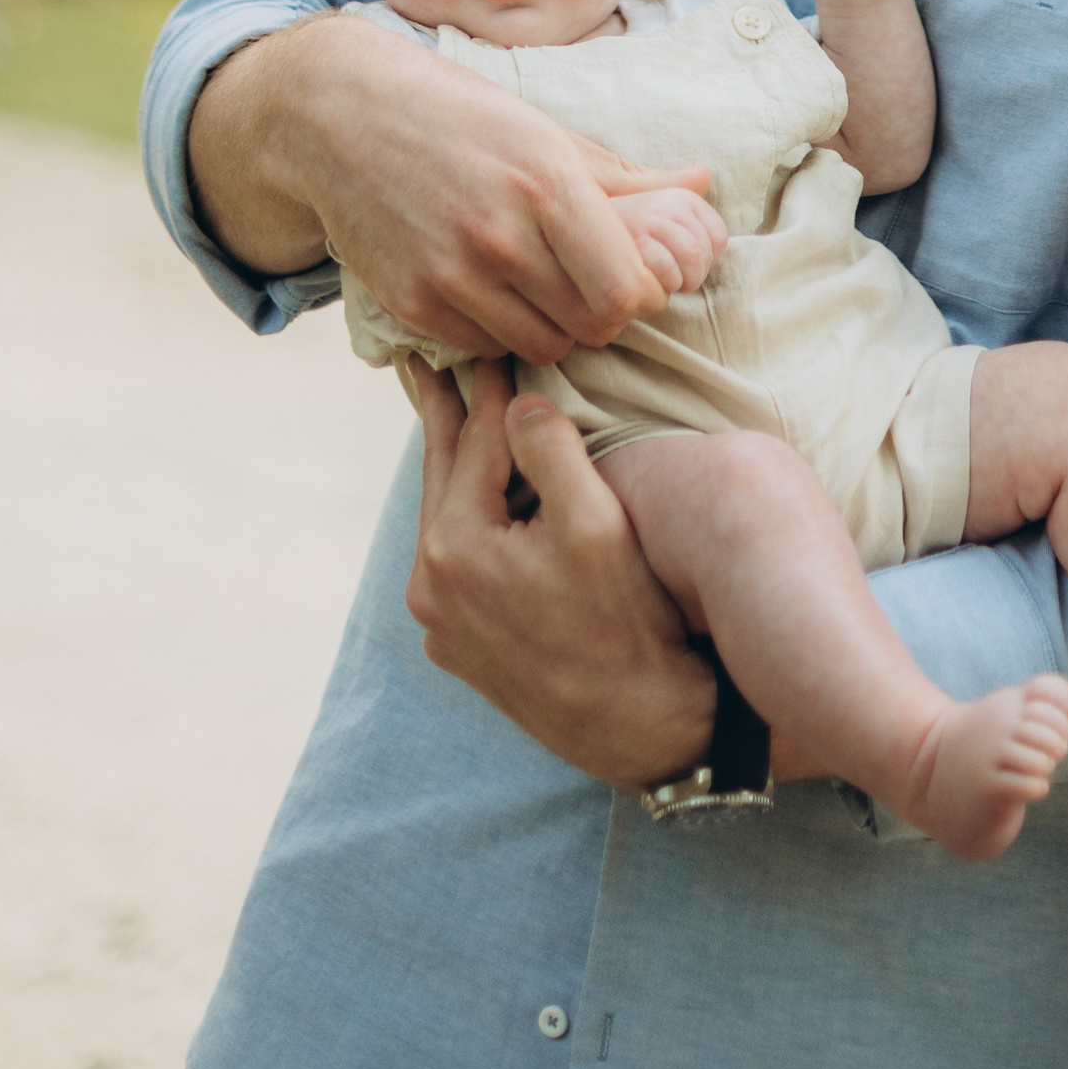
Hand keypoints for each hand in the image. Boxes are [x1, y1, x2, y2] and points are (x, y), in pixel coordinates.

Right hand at [187, 10, 714, 362]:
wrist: (340, 114)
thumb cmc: (457, 115)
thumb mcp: (545, 131)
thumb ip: (626, 176)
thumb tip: (704, 184)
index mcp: (548, 185)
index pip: (627, 291)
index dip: (640, 293)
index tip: (631, 275)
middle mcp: (501, 236)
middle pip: (590, 326)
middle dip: (601, 313)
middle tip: (589, 285)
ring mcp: (451, 275)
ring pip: (539, 346)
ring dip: (552, 326)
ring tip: (540, 285)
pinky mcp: (411, 303)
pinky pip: (484, 347)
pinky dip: (498, 330)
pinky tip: (491, 289)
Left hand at [404, 361, 719, 785]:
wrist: (639, 726)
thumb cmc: (626, 621)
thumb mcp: (596, 521)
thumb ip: (550, 449)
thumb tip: (518, 404)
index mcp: (456, 547)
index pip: (475, 443)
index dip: (488, 388)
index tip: (489, 342)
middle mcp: (431, 588)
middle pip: (442, 479)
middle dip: (444, 417)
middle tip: (428, 360)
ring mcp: (441, 623)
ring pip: (445, 522)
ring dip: (453, 468)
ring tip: (447, 417)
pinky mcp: (460, 648)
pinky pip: (454, 565)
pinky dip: (463, 522)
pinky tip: (474, 502)